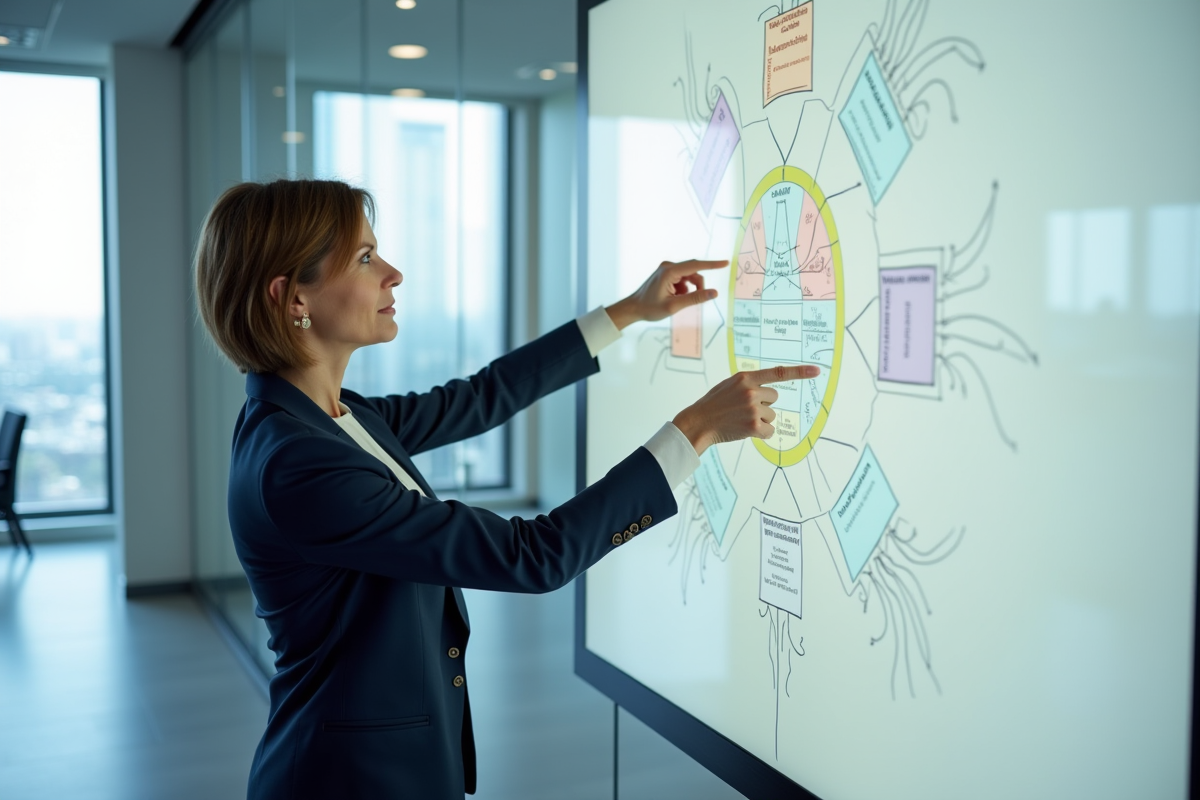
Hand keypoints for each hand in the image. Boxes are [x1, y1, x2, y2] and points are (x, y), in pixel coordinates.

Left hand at [605, 259, 727, 329]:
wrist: (633, 308)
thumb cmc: (650, 308)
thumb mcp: (674, 305)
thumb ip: (696, 298)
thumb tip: (714, 293)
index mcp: (669, 271)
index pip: (696, 265)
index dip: (712, 265)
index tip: (726, 263)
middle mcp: (668, 266)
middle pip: (694, 272)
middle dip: (698, 286)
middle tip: (697, 299)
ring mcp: (667, 269)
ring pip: (689, 277)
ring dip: (690, 289)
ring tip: (679, 301)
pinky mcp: (666, 274)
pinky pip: (683, 279)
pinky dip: (684, 289)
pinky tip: (674, 298)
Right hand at [672, 365, 821, 454]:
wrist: (699, 423)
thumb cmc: (714, 404)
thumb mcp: (729, 385)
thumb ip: (748, 384)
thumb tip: (767, 390)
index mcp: (745, 377)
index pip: (778, 373)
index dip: (799, 372)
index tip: (817, 371)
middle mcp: (751, 391)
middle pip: (774, 398)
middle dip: (764, 405)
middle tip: (744, 409)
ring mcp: (753, 409)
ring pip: (771, 415)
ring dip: (760, 420)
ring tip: (740, 420)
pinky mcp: (753, 426)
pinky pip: (769, 431)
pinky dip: (760, 433)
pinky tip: (745, 430)